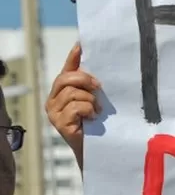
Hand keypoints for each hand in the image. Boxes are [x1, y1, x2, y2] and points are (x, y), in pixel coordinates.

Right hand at [45, 44, 100, 164]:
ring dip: (90, 100)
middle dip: (85, 79)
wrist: (96, 149)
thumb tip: (101, 69)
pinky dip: (88, 109)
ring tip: (97, 110)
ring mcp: (54, 112)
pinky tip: (93, 117)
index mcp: (61, 92)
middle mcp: (53, 100)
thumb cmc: (97, 125)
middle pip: (66, 78)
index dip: (73, 57)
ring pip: (73, 93)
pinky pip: (76, 107)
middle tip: (100, 88)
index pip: (66, 70)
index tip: (82, 44)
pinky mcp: (60, 123)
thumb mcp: (95, 101)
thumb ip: (93, 87)